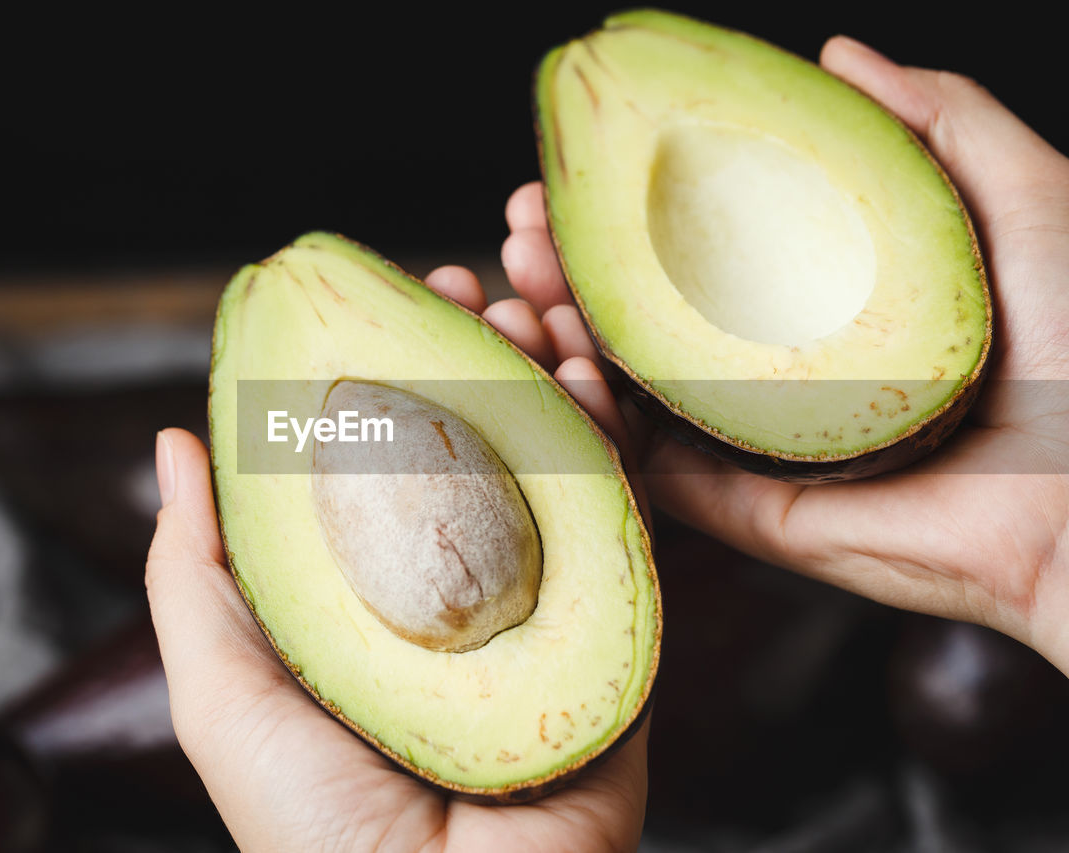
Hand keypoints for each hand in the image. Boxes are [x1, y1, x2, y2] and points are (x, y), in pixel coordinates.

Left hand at [145, 263, 651, 852]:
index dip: (394, 374)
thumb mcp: (222, 681)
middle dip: (479, 357)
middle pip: (481, 449)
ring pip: (556, 469)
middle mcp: (465, 598)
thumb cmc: (306, 821)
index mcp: (379, 600)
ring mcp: (545, 613)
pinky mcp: (614, 640)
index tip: (393, 301)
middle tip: (471, 285)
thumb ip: (196, 566)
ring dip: (547, 378)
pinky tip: (584, 378)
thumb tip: (175, 440)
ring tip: (528, 308)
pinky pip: (620, 527)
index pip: (393, 459)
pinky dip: (607, 445)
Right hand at [499, 36, 1068, 674]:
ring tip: (516, 292)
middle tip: (519, 228)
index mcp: (820, 308)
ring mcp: (751, 448)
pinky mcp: (746, 515)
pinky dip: (589, 426)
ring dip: (553, 343)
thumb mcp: (1020, 198)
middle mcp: (773, 376)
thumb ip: (935, 123)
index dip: (624, 211)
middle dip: (565, 271)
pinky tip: (557, 372)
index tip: (566, 172)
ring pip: (621, 395)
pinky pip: (644, 473)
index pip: (693, 254)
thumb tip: (836, 54)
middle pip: (639, 320)